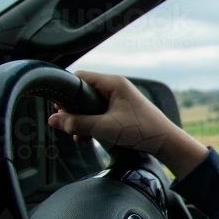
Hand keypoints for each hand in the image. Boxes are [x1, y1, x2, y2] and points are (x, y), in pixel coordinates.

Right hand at [48, 70, 208, 178]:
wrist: (166, 142)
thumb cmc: (141, 131)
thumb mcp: (104, 128)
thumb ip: (77, 123)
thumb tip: (53, 120)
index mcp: (113, 83)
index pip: (80, 77)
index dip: (67, 92)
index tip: (59, 109)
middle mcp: (116, 87)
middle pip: (84, 92)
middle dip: (73, 110)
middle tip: (67, 125)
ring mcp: (119, 98)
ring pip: (90, 105)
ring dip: (82, 120)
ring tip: (78, 136)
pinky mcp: (122, 110)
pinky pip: (99, 113)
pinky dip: (92, 124)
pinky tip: (87, 138)